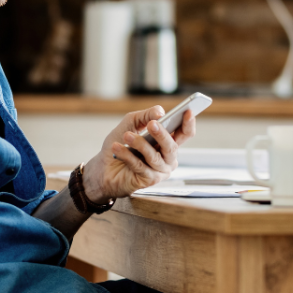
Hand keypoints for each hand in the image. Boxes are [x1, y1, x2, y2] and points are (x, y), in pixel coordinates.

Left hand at [82, 105, 196, 201]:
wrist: (103, 168)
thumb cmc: (120, 145)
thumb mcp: (130, 125)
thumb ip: (145, 116)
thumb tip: (160, 111)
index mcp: (167, 143)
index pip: (185, 133)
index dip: (188, 123)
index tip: (188, 111)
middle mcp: (167, 158)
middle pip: (172, 146)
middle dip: (162, 134)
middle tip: (152, 124)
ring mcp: (160, 170)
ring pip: (154, 156)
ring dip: (139, 144)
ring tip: (127, 136)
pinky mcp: (149, 180)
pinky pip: (140, 166)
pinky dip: (127, 156)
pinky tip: (117, 148)